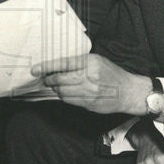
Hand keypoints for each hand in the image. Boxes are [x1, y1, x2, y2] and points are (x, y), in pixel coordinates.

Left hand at [32, 54, 148, 114]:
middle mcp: (88, 77)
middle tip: (46, 79)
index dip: (46, 67)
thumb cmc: (112, 74)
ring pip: (62, 92)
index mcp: (90, 63)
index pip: (62, 64)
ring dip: (56, 89)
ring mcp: (88, 92)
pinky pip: (69, 100)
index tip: (35, 69)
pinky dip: (64, 96)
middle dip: (49, 80)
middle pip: (59, 80)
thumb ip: (80, 62)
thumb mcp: (97, 61)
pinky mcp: (88, 103)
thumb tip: (58, 66)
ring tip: (57, 85)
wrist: (128, 91)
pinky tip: (66, 93)